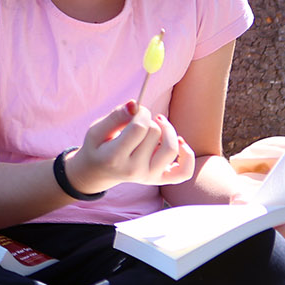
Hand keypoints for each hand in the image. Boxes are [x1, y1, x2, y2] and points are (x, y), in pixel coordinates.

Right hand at [68, 102, 196, 193]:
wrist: (97, 172)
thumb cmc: (98, 148)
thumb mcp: (96, 130)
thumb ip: (115, 116)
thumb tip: (135, 104)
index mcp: (114, 158)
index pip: (139, 128)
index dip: (142, 113)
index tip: (136, 110)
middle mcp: (133, 170)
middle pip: (155, 134)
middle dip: (150, 120)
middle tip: (140, 120)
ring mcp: (148, 177)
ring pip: (171, 149)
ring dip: (168, 131)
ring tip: (159, 124)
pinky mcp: (159, 180)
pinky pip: (184, 172)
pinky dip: (187, 156)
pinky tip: (180, 142)